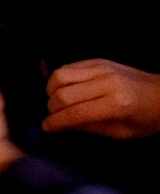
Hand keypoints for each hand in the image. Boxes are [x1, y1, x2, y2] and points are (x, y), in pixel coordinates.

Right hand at [43, 59, 159, 137]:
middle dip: (52, 108)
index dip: (56, 122)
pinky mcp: (98, 61)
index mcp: (116, 104)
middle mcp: (106, 83)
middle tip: (53, 116)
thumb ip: (89, 127)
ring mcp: (101, 68)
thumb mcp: (121, 132)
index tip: (46, 127)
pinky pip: (68, 67)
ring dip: (51, 91)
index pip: (75, 113)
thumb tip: (60, 126)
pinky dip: (59, 79)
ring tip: (56, 101)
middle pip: (63, 94)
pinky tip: (64, 89)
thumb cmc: (147, 119)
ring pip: (60, 75)